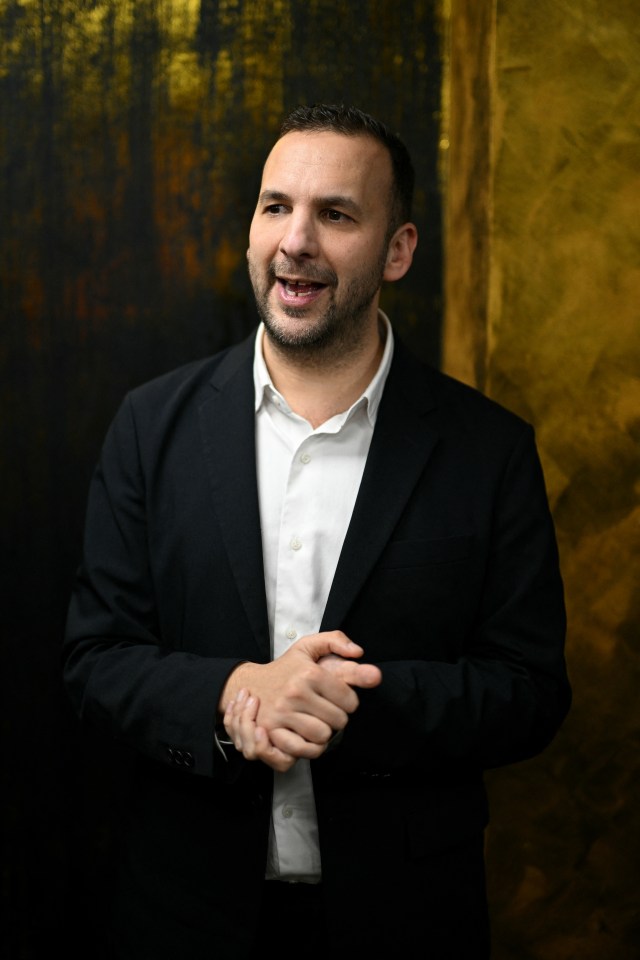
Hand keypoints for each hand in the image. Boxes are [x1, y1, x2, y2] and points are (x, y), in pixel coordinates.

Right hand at [219, 631, 381, 760]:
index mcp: (310, 673)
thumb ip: (337, 641)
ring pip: (322, 737)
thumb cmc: (286, 668)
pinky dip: (309, 748)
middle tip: (327, 711)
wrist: (249, 683)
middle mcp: (296, 693)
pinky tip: (308, 737)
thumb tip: (359, 652)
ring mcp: (282, 713)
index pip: (350, 700)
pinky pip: (301, 750)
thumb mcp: (309, 647)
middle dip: (338, 718)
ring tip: (318, 723)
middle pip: (339, 721)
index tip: (339, 699)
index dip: (350, 702)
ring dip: (324, 733)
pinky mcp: (270, 731)